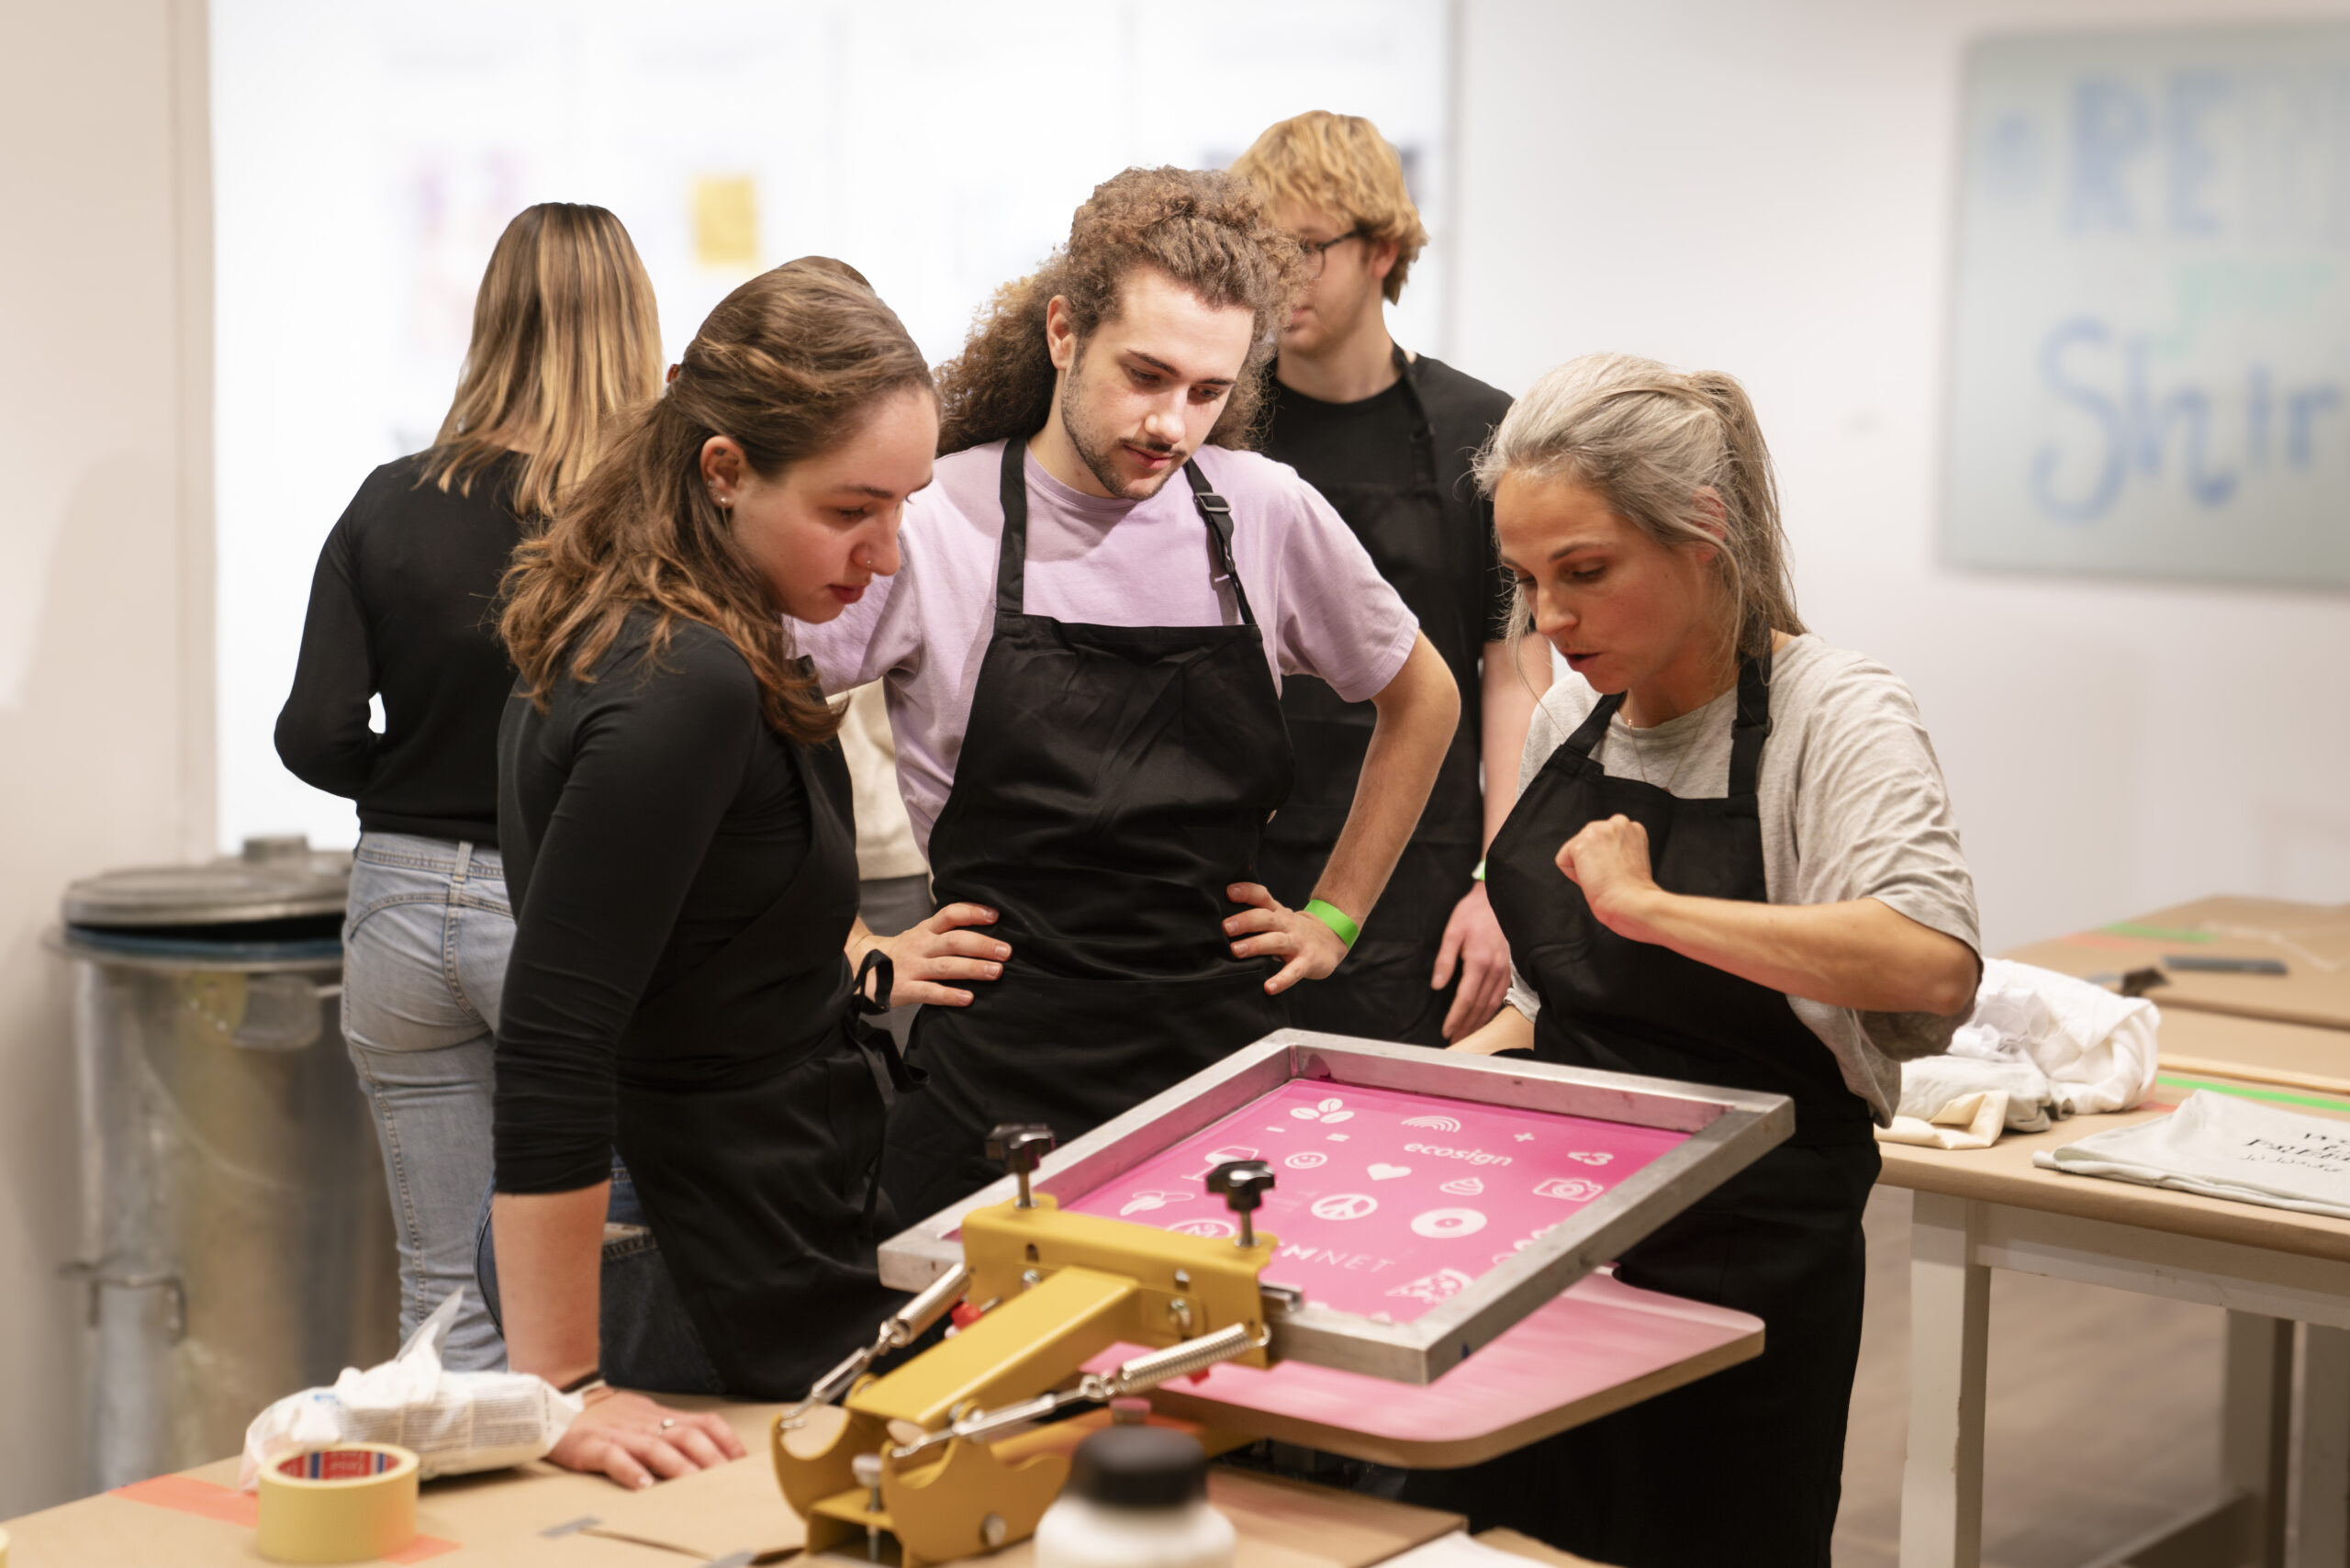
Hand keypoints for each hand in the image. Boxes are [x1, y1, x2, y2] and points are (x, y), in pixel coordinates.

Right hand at [547, 1387, 746, 1488]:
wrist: (555, 1413)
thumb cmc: (606, 1420)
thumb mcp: (645, 1418)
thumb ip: (672, 1431)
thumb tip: (706, 1451)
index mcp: (661, 1417)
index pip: (704, 1422)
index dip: (727, 1441)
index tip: (744, 1462)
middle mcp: (646, 1424)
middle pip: (687, 1436)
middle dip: (711, 1457)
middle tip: (727, 1479)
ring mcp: (620, 1435)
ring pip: (656, 1447)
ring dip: (679, 1467)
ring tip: (695, 1484)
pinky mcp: (593, 1447)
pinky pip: (614, 1458)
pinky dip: (630, 1471)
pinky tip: (643, 1485)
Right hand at [866, 903, 1008, 1007]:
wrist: (859, 968)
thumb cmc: (901, 953)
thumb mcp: (920, 935)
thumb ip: (946, 932)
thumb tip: (987, 928)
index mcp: (925, 930)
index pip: (950, 914)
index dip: (972, 912)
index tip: (995, 915)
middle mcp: (920, 946)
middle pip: (953, 941)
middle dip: (982, 945)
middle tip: (1006, 952)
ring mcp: (912, 968)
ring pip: (946, 966)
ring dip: (973, 968)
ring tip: (996, 972)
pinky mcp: (905, 989)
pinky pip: (930, 992)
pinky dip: (950, 995)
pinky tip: (968, 998)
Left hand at [1223, 883, 1350, 994]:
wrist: (1332, 939)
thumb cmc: (1294, 930)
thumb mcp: (1278, 916)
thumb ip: (1255, 913)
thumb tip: (1221, 916)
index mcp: (1277, 913)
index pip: (1262, 897)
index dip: (1247, 892)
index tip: (1230, 892)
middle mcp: (1286, 925)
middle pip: (1266, 919)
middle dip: (1246, 921)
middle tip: (1226, 927)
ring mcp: (1297, 943)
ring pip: (1276, 942)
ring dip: (1256, 945)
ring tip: (1236, 950)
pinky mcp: (1307, 962)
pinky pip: (1294, 971)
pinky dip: (1282, 980)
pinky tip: (1269, 987)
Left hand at [1431, 881, 1512, 1041]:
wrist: (1497, 899)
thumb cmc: (1472, 913)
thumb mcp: (1453, 931)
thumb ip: (1445, 960)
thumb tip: (1437, 986)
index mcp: (1479, 962)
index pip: (1466, 999)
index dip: (1456, 1018)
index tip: (1447, 1031)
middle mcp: (1495, 969)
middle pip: (1480, 1007)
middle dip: (1467, 1026)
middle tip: (1456, 1041)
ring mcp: (1505, 970)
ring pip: (1493, 1004)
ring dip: (1480, 1023)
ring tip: (1468, 1035)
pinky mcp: (1511, 968)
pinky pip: (1502, 996)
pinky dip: (1493, 1010)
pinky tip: (1485, 1017)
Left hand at [1554, 815, 1665, 939]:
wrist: (1633, 902)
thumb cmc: (1635, 893)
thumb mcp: (1632, 861)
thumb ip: (1617, 851)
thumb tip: (1597, 856)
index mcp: (1632, 828)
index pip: (1602, 842)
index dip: (1608, 862)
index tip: (1622, 873)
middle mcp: (1617, 822)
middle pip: (1587, 844)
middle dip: (1594, 862)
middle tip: (1612, 876)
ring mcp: (1599, 830)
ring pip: (1575, 851)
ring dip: (1585, 868)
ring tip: (1605, 877)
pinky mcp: (1581, 843)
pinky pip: (1563, 861)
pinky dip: (1574, 876)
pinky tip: (1595, 878)